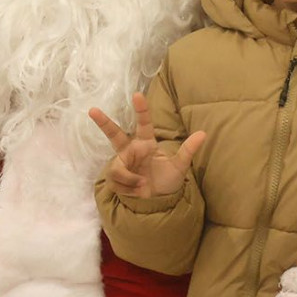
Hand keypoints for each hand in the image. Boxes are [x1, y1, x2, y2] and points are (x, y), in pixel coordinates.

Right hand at [89, 92, 204, 198]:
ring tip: (143, 186)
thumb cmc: (169, 181)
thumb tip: (203, 133)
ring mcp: (122, 164)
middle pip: (114, 134)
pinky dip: (129, 189)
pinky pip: (117, 181)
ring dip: (130, 179)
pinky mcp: (116, 178)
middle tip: (92, 110)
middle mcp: (131, 151)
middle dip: (103, 122)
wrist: (160, 201)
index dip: (141, 109)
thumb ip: (188, 150)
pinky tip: (137, 192)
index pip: (143, 124)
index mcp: (146, 144)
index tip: (137, 94)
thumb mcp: (180, 167)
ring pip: (117, 168)